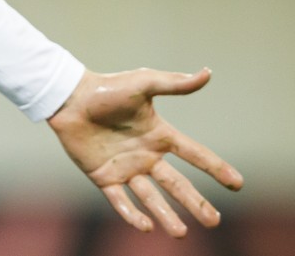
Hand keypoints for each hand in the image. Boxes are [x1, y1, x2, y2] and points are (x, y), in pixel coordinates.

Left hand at [48, 67, 242, 235]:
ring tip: (181, 233)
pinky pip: (120, 200)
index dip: (215, 168)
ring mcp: (125, 168)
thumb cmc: (106, 88)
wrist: (68, 98)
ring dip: (166, 215)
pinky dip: (131, 214)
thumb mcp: (143, 83)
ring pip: (151, 197)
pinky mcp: (103, 176)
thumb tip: (208, 73)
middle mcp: (146, 155)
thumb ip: (175, 83)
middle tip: (214, 222)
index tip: (237, 184)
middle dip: (196, 204)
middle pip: (177, 184)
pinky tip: (145, 226)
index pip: (195, 155)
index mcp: (159, 135)